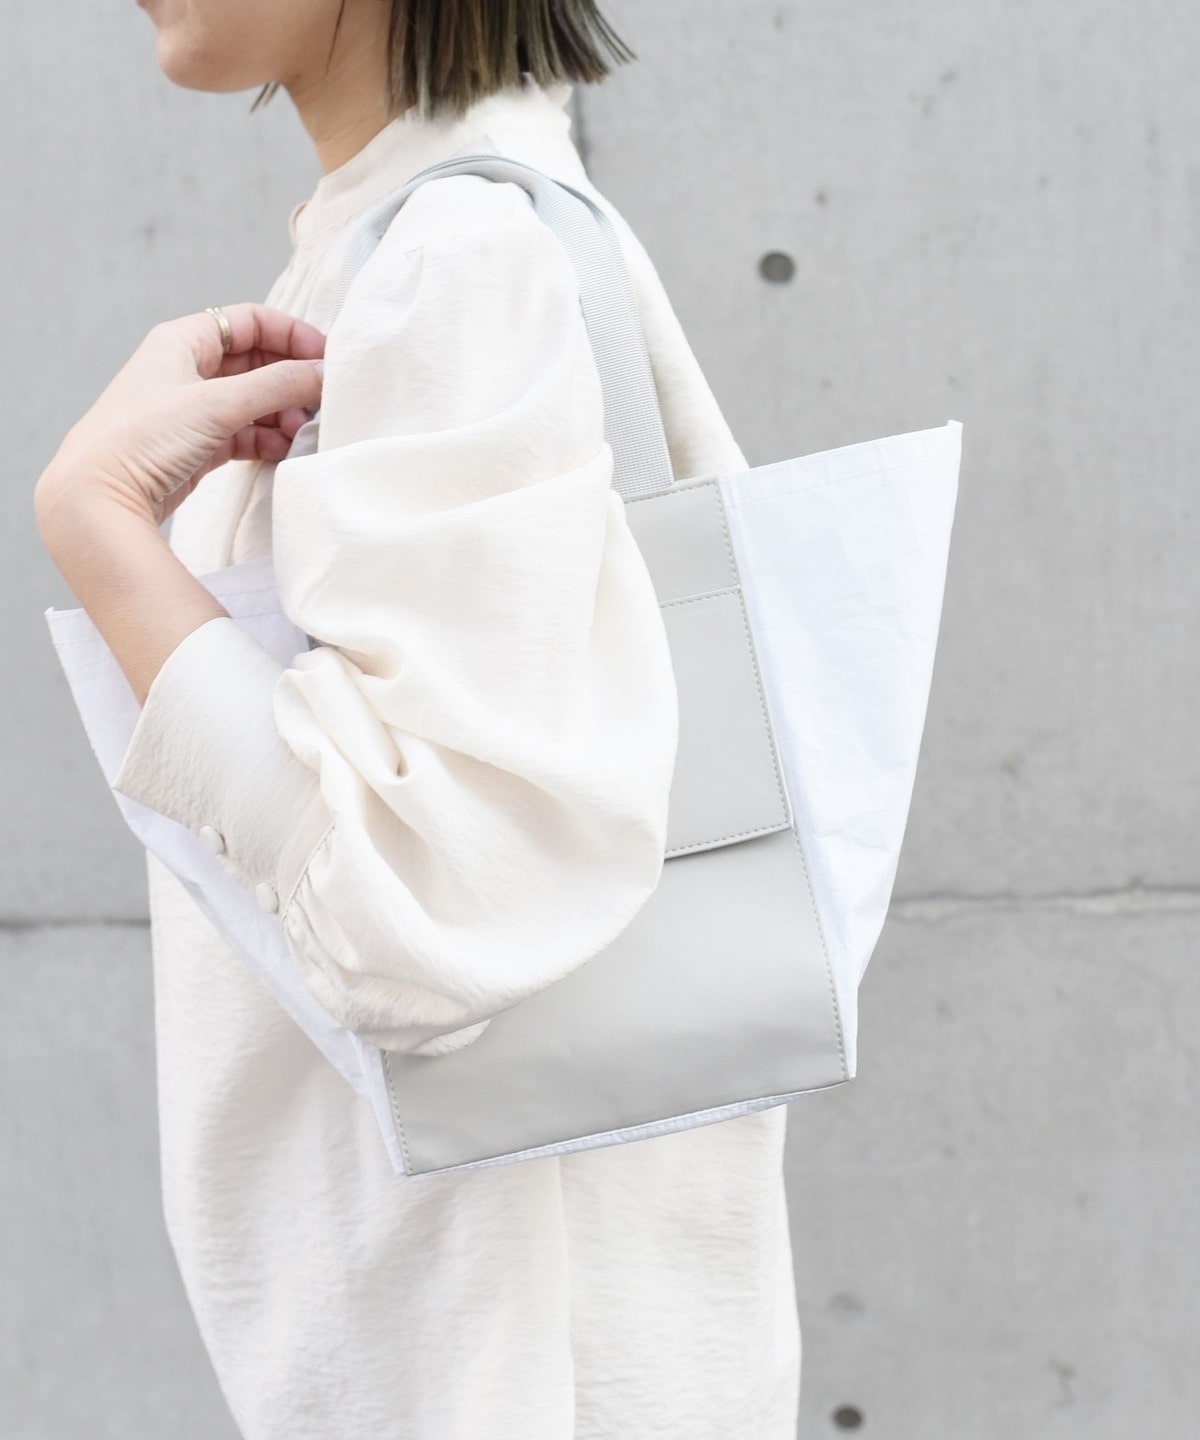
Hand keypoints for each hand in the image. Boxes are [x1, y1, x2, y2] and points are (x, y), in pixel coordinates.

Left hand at [34, 303, 325, 536]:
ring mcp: (190, 411)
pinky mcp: (194, 447)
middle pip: (255, 362)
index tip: (324, 359)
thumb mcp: (217, 403)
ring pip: (251, 401)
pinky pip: (242, 434)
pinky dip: (266, 440)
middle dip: (290, 380)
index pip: (250, 321)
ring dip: (281, 413)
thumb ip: (278, 385)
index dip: (291, 335)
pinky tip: (282, 451)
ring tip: (300, 431)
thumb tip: (324, 373)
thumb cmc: (143, 438)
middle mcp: (185, 370)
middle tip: (319, 401)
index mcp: (182, 341)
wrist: (98, 497)